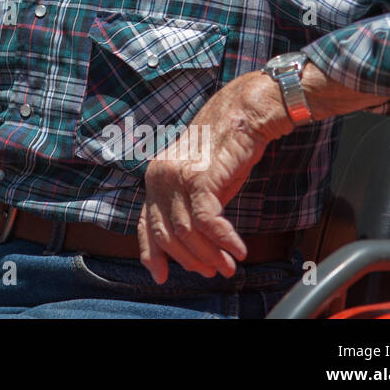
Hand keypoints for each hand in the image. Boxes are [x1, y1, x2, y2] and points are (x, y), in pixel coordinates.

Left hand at [136, 71, 290, 283]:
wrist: (243, 112)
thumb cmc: (224, 145)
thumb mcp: (197, 178)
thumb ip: (186, 204)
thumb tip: (188, 242)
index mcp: (154, 177)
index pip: (145, 225)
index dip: (152, 255)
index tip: (161, 277)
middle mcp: (159, 177)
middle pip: (167, 235)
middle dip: (190, 260)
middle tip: (212, 271)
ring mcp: (177, 177)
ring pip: (188, 233)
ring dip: (211, 256)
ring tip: (229, 266)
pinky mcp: (201, 178)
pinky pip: (208, 222)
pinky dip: (224, 241)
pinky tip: (238, 251)